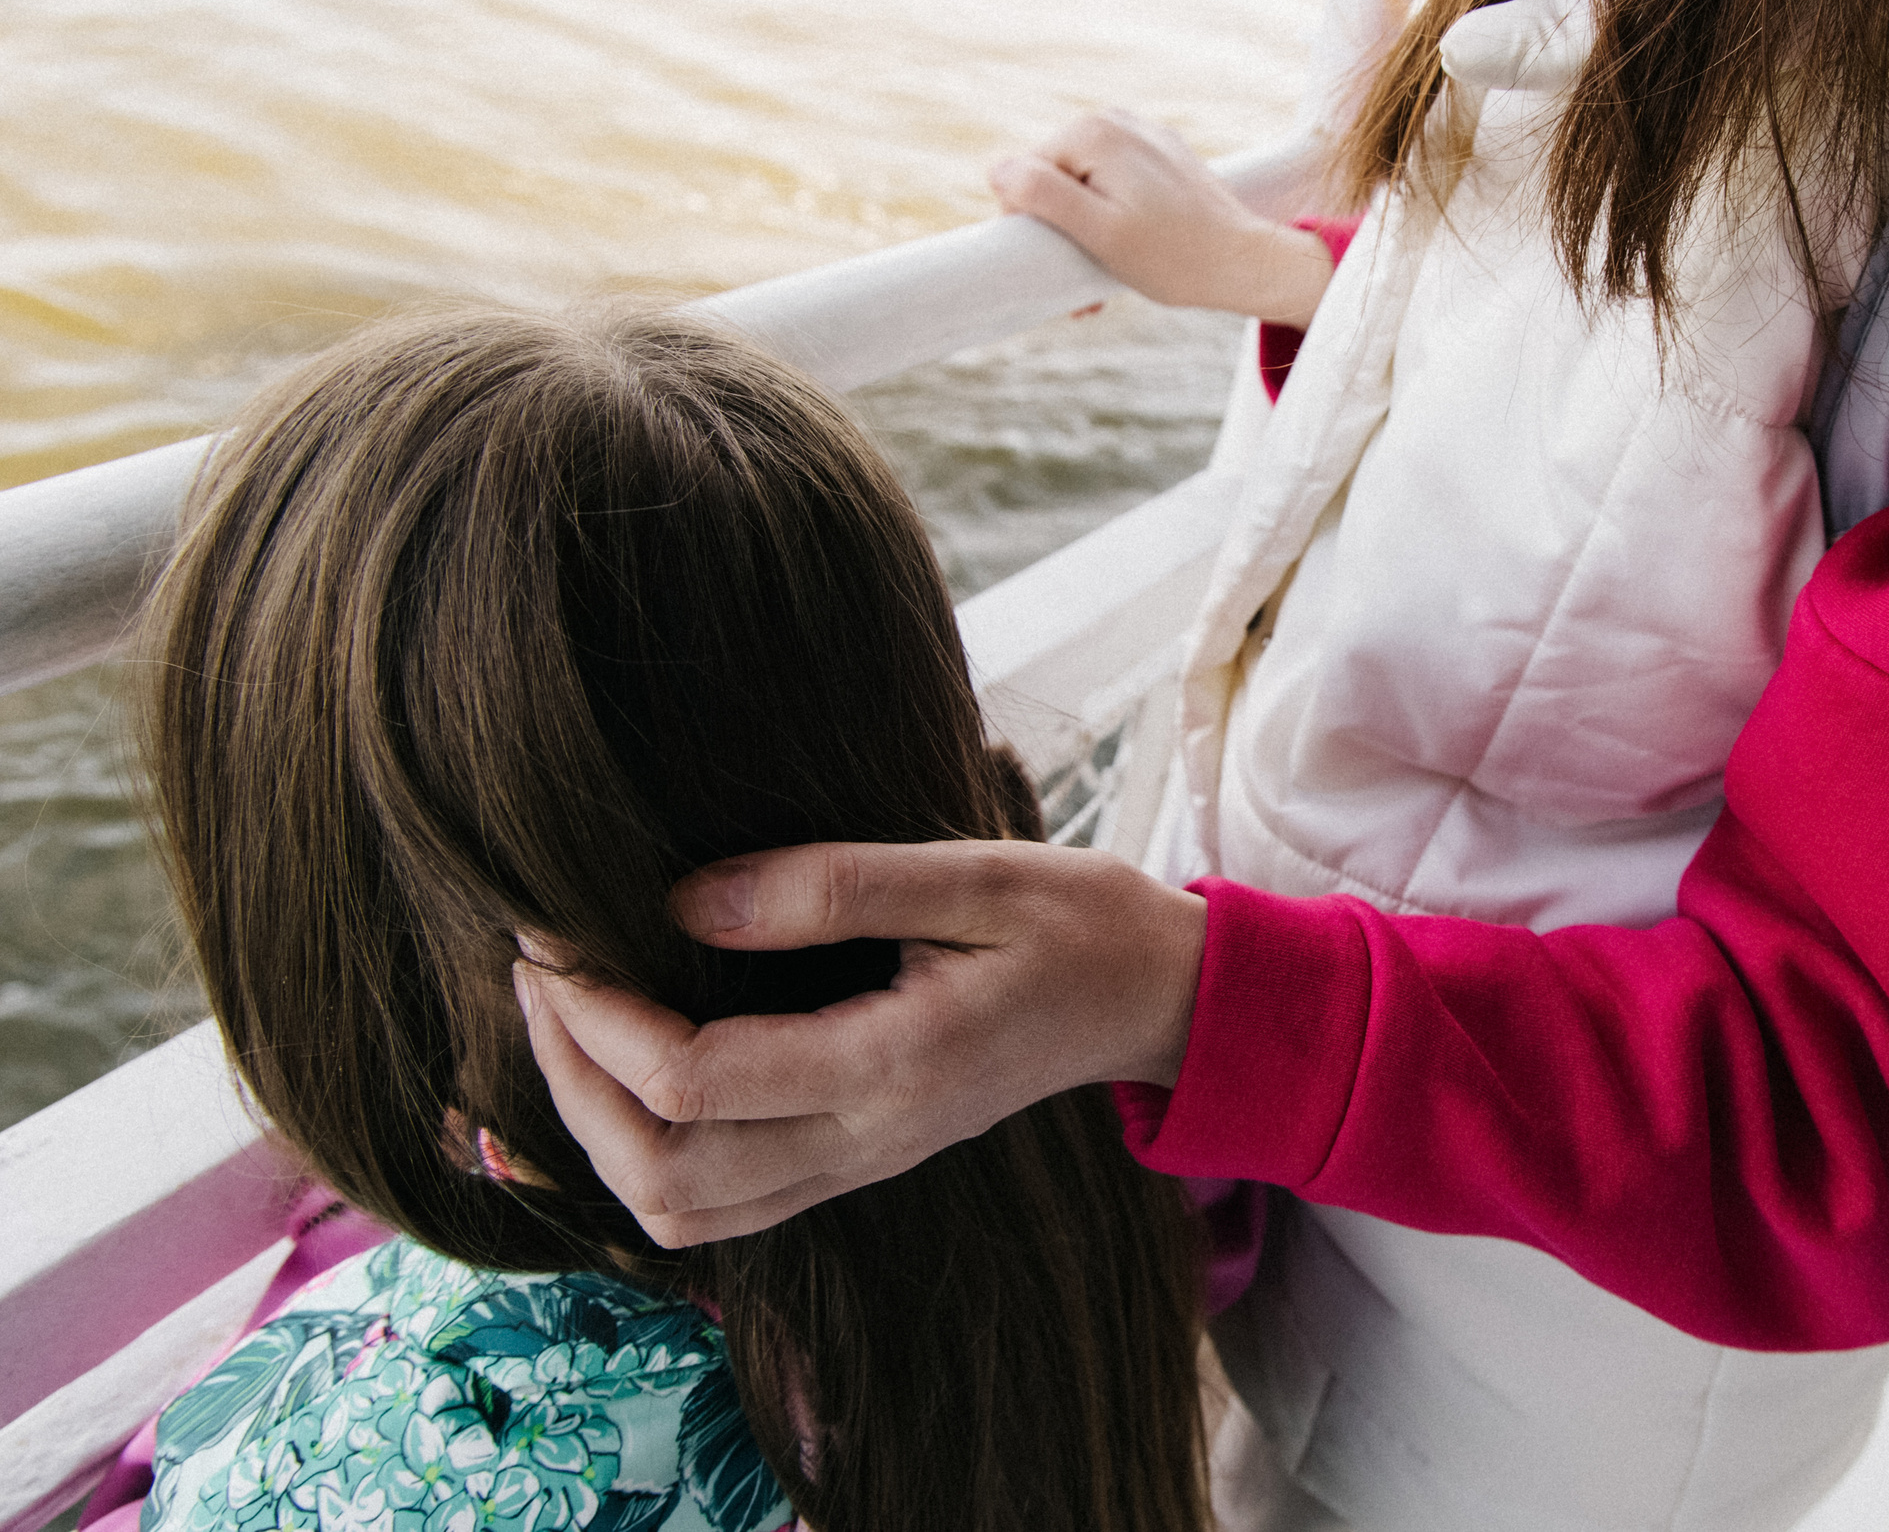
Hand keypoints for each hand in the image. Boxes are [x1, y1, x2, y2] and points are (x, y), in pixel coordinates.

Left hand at [515, 839, 1206, 1246]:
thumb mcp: (970, 872)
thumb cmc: (1074, 922)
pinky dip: (645, 1157)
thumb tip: (685, 901)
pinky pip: (720, 1208)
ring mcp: (859, 1164)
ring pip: (682, 1211)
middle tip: (539, 978)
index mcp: (891, 1066)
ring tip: (567, 1027)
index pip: (693, 1080)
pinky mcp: (855, 1163)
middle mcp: (865, 1139)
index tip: (556, 934)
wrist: (1153, 999)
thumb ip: (831, 886)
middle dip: (571, 1083)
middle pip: (663, 1173)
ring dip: (597, 1133)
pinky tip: (625, 1078)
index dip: (597, 1017)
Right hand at [989, 110, 1334, 327]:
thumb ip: (1043, 196)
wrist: (1245, 262)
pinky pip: (1111, 184)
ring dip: (1083, 231)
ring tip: (1109, 269)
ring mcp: (1138, 135)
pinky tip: (1130, 249)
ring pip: (1080, 185)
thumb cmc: (1174, 257)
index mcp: (1092, 131)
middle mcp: (1113, 120)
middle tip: (1084, 286)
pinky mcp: (1156, 155)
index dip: (1032, 225)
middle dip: (1059, 230)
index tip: (1061, 262)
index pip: (1022, 176)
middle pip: (1052, 179)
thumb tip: (996, 170)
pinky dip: (1110, 218)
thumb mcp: (1099, 232)